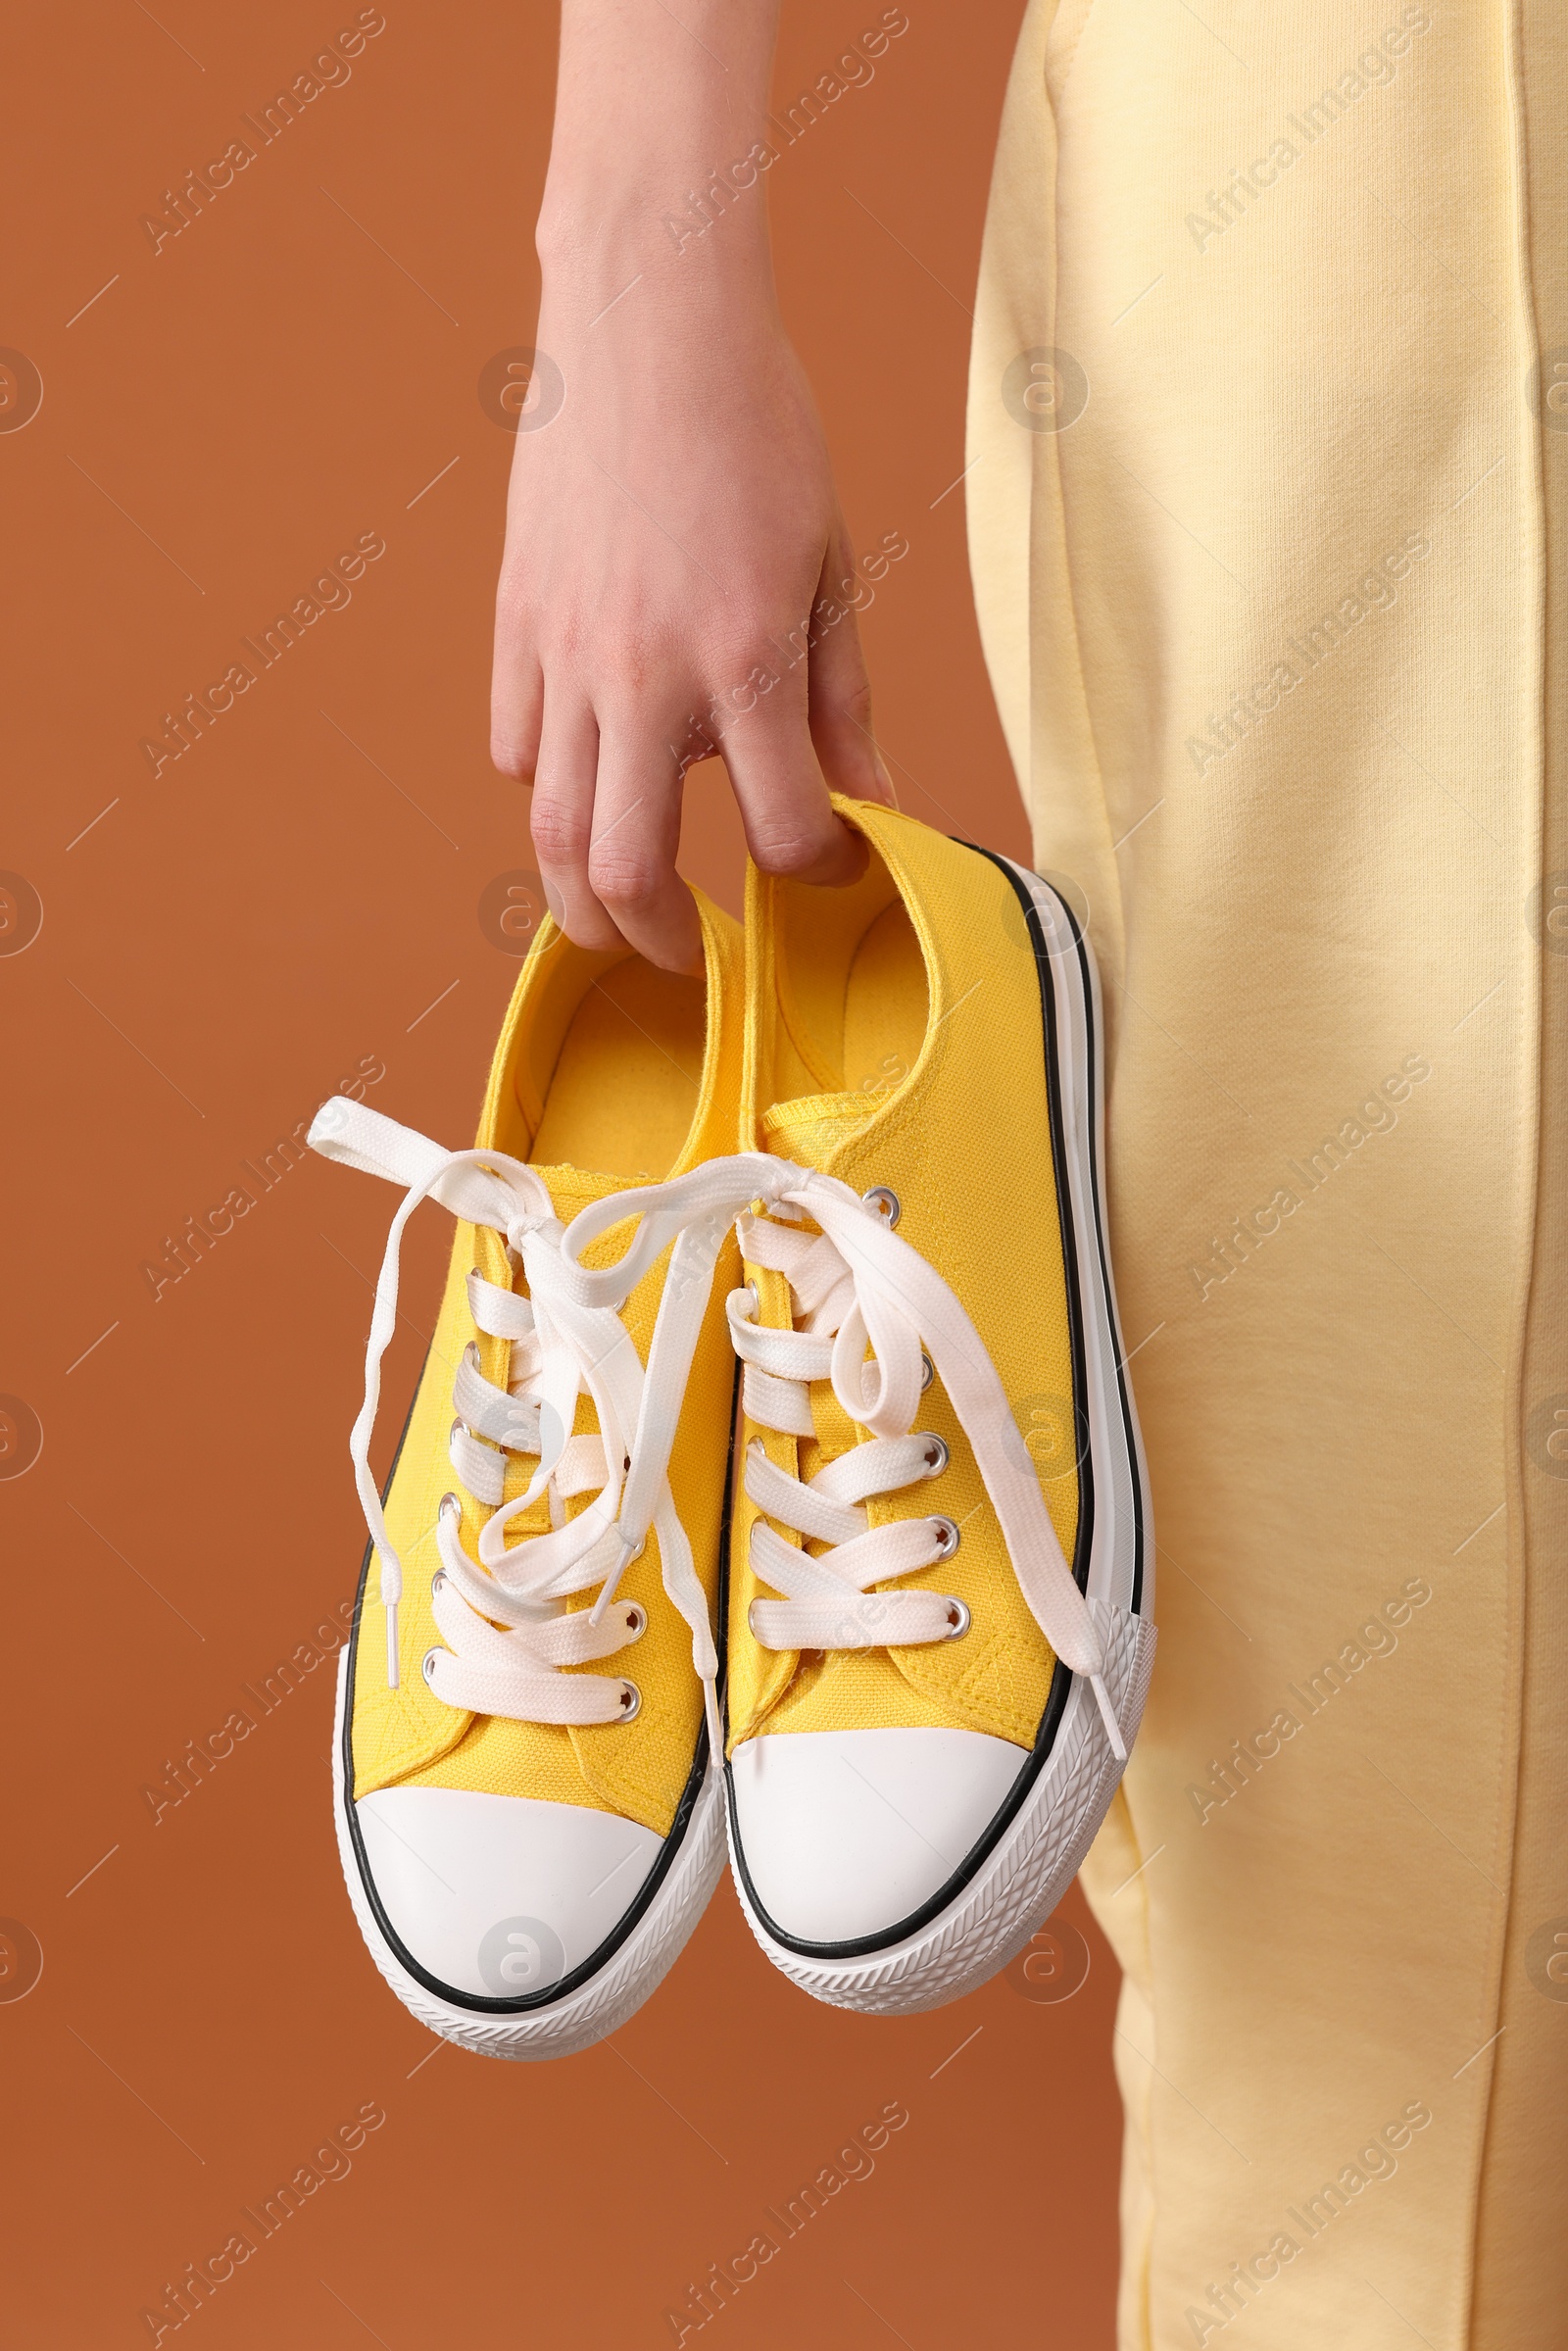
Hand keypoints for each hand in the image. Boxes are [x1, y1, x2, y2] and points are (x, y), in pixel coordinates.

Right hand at [490, 4, 891, 973]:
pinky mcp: (515, 623)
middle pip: (626, 871)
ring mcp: (565, 654)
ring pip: (548, 830)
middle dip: (661, 941)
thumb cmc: (759, 427)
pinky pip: (514, 744)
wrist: (648, 315)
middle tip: (691, 955)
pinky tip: (586, 779)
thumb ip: (845, 700)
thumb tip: (875, 804)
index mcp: (745, 661)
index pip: (781, 830)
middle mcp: (644, 676)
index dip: (814, 870)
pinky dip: (547, 785)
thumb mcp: (830, 565)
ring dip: (581, 897)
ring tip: (617, 916)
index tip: (826, 865)